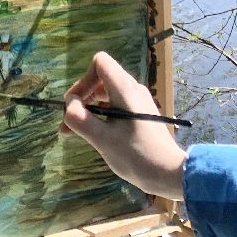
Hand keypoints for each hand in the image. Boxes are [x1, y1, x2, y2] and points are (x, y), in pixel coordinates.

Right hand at [60, 51, 186, 200]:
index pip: (100, 63)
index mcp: (125, 89)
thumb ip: (81, 120)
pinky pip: (116, 106)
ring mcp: (138, 102)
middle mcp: (132, 89)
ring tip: (76, 133)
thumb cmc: (136, 155)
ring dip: (90, 109)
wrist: (169, 173)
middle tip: (67, 125)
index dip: (83, 80)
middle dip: (82, 98)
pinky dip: (102, 115)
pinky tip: (96, 135)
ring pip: (107, 94)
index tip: (75, 105)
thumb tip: (69, 104)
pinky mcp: (140, 114)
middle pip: (101, 79)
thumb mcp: (103, 140)